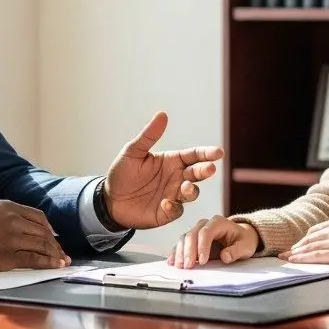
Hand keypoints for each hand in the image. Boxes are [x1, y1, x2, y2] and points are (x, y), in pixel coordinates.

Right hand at [0, 200, 71, 270]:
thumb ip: (6, 214)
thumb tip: (19, 223)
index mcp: (9, 207)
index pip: (39, 217)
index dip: (50, 229)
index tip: (53, 237)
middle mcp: (15, 221)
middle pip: (44, 232)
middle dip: (55, 244)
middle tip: (62, 253)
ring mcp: (12, 239)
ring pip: (42, 245)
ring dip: (56, 254)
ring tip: (63, 261)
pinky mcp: (7, 257)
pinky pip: (34, 259)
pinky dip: (48, 263)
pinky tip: (56, 266)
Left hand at [105, 111, 224, 229]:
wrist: (109, 200)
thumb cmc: (122, 173)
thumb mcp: (133, 152)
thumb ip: (149, 136)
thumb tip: (162, 114)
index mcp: (172, 161)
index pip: (194, 155)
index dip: (207, 153)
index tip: (218, 152)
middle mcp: (177, 178)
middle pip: (197, 173)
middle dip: (206, 171)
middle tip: (210, 168)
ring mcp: (173, 195)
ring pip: (191, 193)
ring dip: (192, 190)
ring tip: (186, 187)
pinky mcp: (166, 213)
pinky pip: (177, 211)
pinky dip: (174, 207)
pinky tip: (165, 203)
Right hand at [167, 215, 260, 268]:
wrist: (240, 237)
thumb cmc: (243, 240)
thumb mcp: (246, 246)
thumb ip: (236, 251)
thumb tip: (225, 256)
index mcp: (218, 222)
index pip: (206, 232)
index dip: (202, 246)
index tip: (203, 260)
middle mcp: (205, 224)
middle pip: (192, 235)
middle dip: (188, 251)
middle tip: (188, 266)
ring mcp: (197, 231)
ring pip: (184, 239)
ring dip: (180, 253)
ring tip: (181, 267)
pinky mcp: (193, 240)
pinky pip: (181, 244)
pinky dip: (176, 253)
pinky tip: (172, 261)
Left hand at [278, 216, 328, 265]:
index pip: (316, 230)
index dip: (305, 239)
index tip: (298, 245)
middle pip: (310, 238)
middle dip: (297, 246)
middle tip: (286, 252)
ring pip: (310, 247)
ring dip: (296, 252)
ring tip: (286, 258)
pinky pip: (316, 256)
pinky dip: (302, 258)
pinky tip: (294, 260)